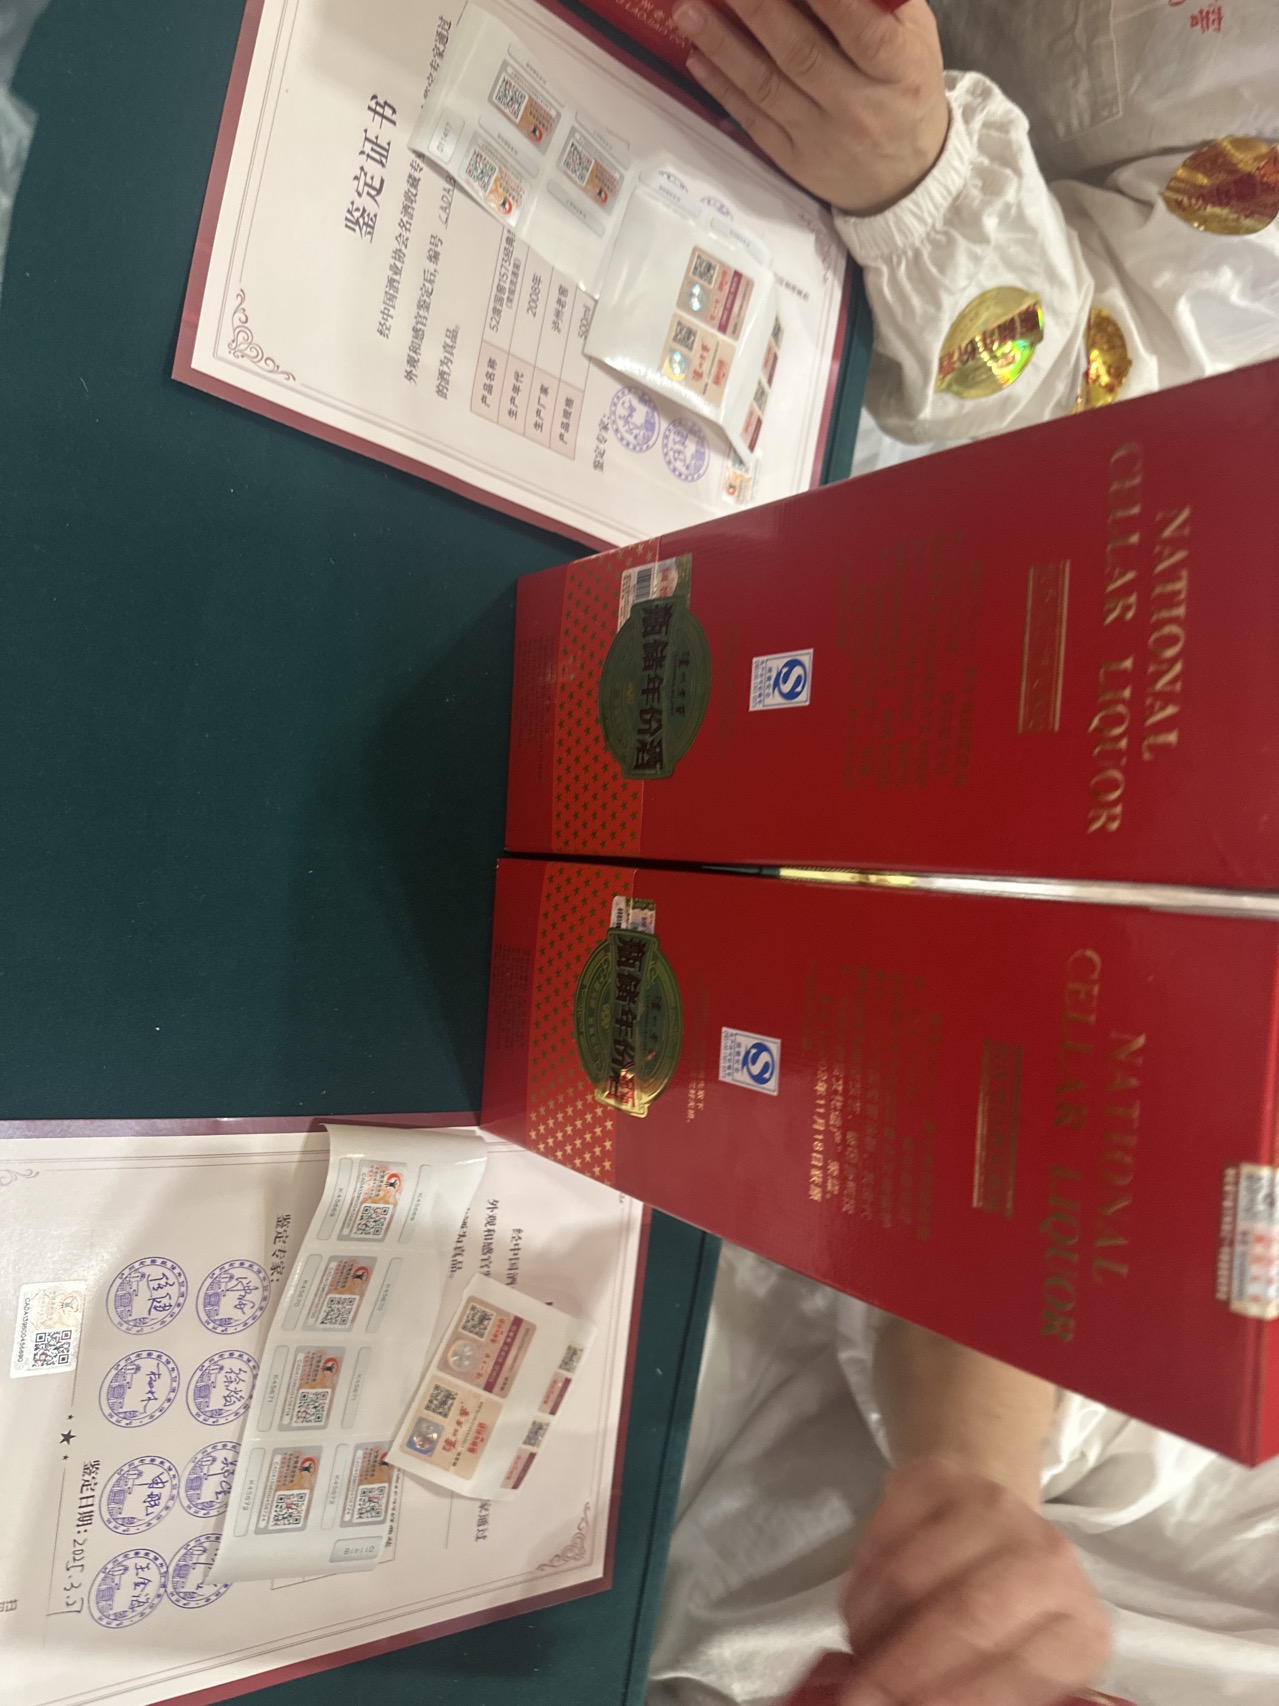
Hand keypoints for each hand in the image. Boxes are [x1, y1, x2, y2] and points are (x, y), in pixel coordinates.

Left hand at [672, 0, 949, 215]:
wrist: (904, 180)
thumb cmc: (906, 91)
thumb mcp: (915, 41)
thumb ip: (881, 5)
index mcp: (898, 70)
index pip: (860, 28)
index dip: (826, 0)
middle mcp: (856, 106)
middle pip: (800, 53)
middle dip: (758, 9)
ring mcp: (820, 136)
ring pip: (766, 85)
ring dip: (723, 45)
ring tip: (688, 11)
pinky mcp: (793, 159)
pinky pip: (753, 118)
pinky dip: (722, 87)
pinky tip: (697, 56)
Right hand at [837, 1458, 1111, 1705]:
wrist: (988, 1514)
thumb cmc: (1004, 1613)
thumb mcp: (1010, 1663)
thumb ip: (977, 1692)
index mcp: (1080, 1628)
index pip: (1021, 1671)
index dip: (959, 1697)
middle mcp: (1049, 1560)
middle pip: (969, 1617)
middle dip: (903, 1667)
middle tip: (859, 1696)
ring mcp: (994, 1510)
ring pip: (913, 1577)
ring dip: (874, 1626)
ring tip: (861, 1652)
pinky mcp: (938, 1481)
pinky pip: (885, 1538)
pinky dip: (862, 1585)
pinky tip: (860, 1610)